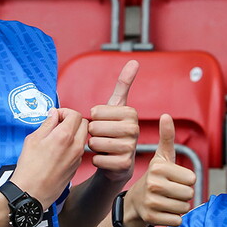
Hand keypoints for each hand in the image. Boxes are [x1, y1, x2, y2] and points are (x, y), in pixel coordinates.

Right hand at [12, 107, 88, 206]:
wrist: (32, 192)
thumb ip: (47, 124)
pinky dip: (73, 144)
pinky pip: (80, 149)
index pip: (75, 114)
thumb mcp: (33, 140)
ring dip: (75, 132)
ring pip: (84, 136)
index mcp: (64, 136)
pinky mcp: (77, 166)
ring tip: (58, 137)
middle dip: (73, 120)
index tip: (56, 116)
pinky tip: (60, 150)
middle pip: (84, 123)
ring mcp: (78, 157)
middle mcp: (75, 146)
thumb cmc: (29, 167)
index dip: (65, 112)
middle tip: (59, 124)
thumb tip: (54, 114)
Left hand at [88, 60, 139, 184]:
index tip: (103, 123)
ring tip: (103, 147)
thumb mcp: (117, 106)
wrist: (118, 161)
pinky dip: (96, 160)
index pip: (95, 112)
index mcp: (131, 113)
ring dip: (93, 147)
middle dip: (92, 133)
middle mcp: (134, 129)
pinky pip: (97, 159)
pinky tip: (105, 159)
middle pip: (94, 127)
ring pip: (95, 143)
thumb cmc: (113, 130)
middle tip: (102, 137)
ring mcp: (131, 148)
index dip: (93, 119)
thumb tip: (134, 61)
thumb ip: (124, 84)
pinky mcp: (124, 165)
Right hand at [124, 114, 196, 226]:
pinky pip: (177, 220)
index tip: (174, 179)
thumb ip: (166, 137)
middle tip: (170, 192)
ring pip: (184, 208)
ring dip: (179, 207)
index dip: (186, 180)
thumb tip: (166, 115)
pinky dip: (174, 218)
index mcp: (159, 167)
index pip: (192, 178)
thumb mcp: (160, 157)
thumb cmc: (154, 178)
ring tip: (167, 201)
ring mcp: (151, 201)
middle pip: (189, 194)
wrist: (134, 203)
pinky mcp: (151, 217)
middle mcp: (154, 183)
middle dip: (183, 195)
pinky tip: (163, 212)